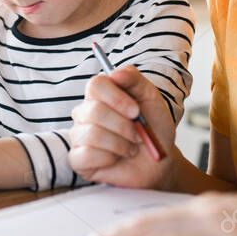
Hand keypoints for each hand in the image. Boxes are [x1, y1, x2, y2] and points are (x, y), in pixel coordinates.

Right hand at [69, 66, 178, 189]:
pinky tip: (116, 159)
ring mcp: (79, 135)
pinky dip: (109, 159)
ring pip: (92, 134)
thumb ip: (135, 80)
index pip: (95, 85)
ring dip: (120, 144)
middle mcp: (85, 112)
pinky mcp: (77, 159)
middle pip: (94, 111)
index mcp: (100, 95)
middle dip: (123, 126)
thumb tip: (115, 73)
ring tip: (130, 148)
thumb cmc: (153, 129)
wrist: (159, 162)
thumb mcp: (151, 99)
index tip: (135, 111)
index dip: (117, 98)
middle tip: (138, 135)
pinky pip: (86, 155)